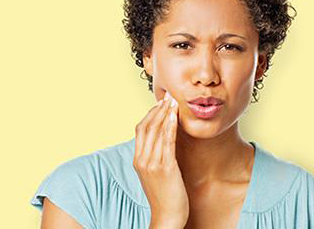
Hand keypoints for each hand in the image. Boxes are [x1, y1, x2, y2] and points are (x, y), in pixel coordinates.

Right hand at [133, 90, 188, 228]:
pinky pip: (167, 143)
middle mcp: (142, 160)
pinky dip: (170, 127)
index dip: (150, 114)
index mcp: (137, 160)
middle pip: (146, 127)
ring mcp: (152, 164)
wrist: (167, 216)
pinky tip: (175, 117)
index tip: (161, 104)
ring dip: (165, 114)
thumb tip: (162, 142)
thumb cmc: (165, 195)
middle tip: (169, 98)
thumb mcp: (154, 174)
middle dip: (158, 110)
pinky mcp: (165, 168)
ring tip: (174, 102)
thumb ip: (154, 157)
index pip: (140, 130)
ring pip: (156, 132)